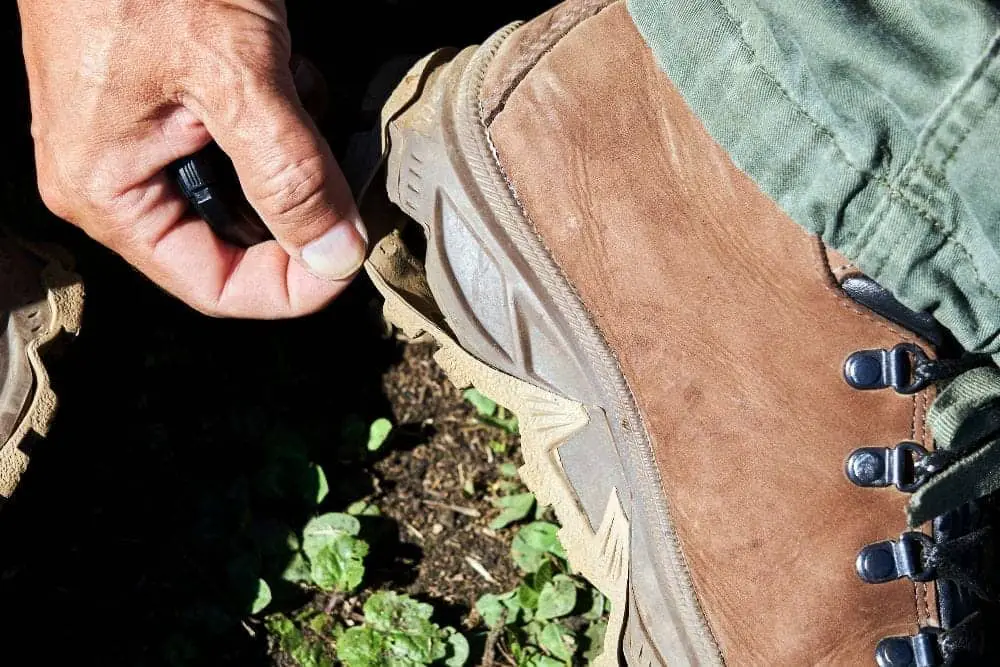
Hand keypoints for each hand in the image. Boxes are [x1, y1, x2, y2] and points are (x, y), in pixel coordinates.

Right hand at [17, 0, 366, 317]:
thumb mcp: (235, 74)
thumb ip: (289, 173)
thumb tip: (335, 254)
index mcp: (111, 194)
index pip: (217, 287)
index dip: (293, 286)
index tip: (351, 258)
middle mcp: (118, 181)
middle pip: (233, 246)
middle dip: (298, 211)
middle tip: (342, 171)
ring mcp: (141, 142)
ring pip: (245, 193)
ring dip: (292, 158)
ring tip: (300, 96)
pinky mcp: (167, 106)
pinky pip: (238, 144)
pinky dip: (279, 119)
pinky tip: (285, 71)